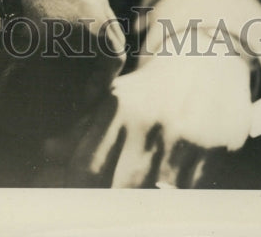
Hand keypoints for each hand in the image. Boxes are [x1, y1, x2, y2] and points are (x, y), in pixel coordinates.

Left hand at [40, 50, 252, 187]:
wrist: (206, 54)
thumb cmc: (152, 85)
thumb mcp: (114, 97)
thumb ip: (82, 128)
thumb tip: (48, 151)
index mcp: (116, 108)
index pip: (87, 167)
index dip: (79, 191)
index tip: (78, 201)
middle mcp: (146, 123)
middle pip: (118, 188)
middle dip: (112, 203)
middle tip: (111, 206)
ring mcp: (181, 137)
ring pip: (156, 195)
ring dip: (148, 197)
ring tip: (144, 186)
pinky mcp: (212, 147)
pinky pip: (189, 190)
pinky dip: (178, 192)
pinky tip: (175, 179)